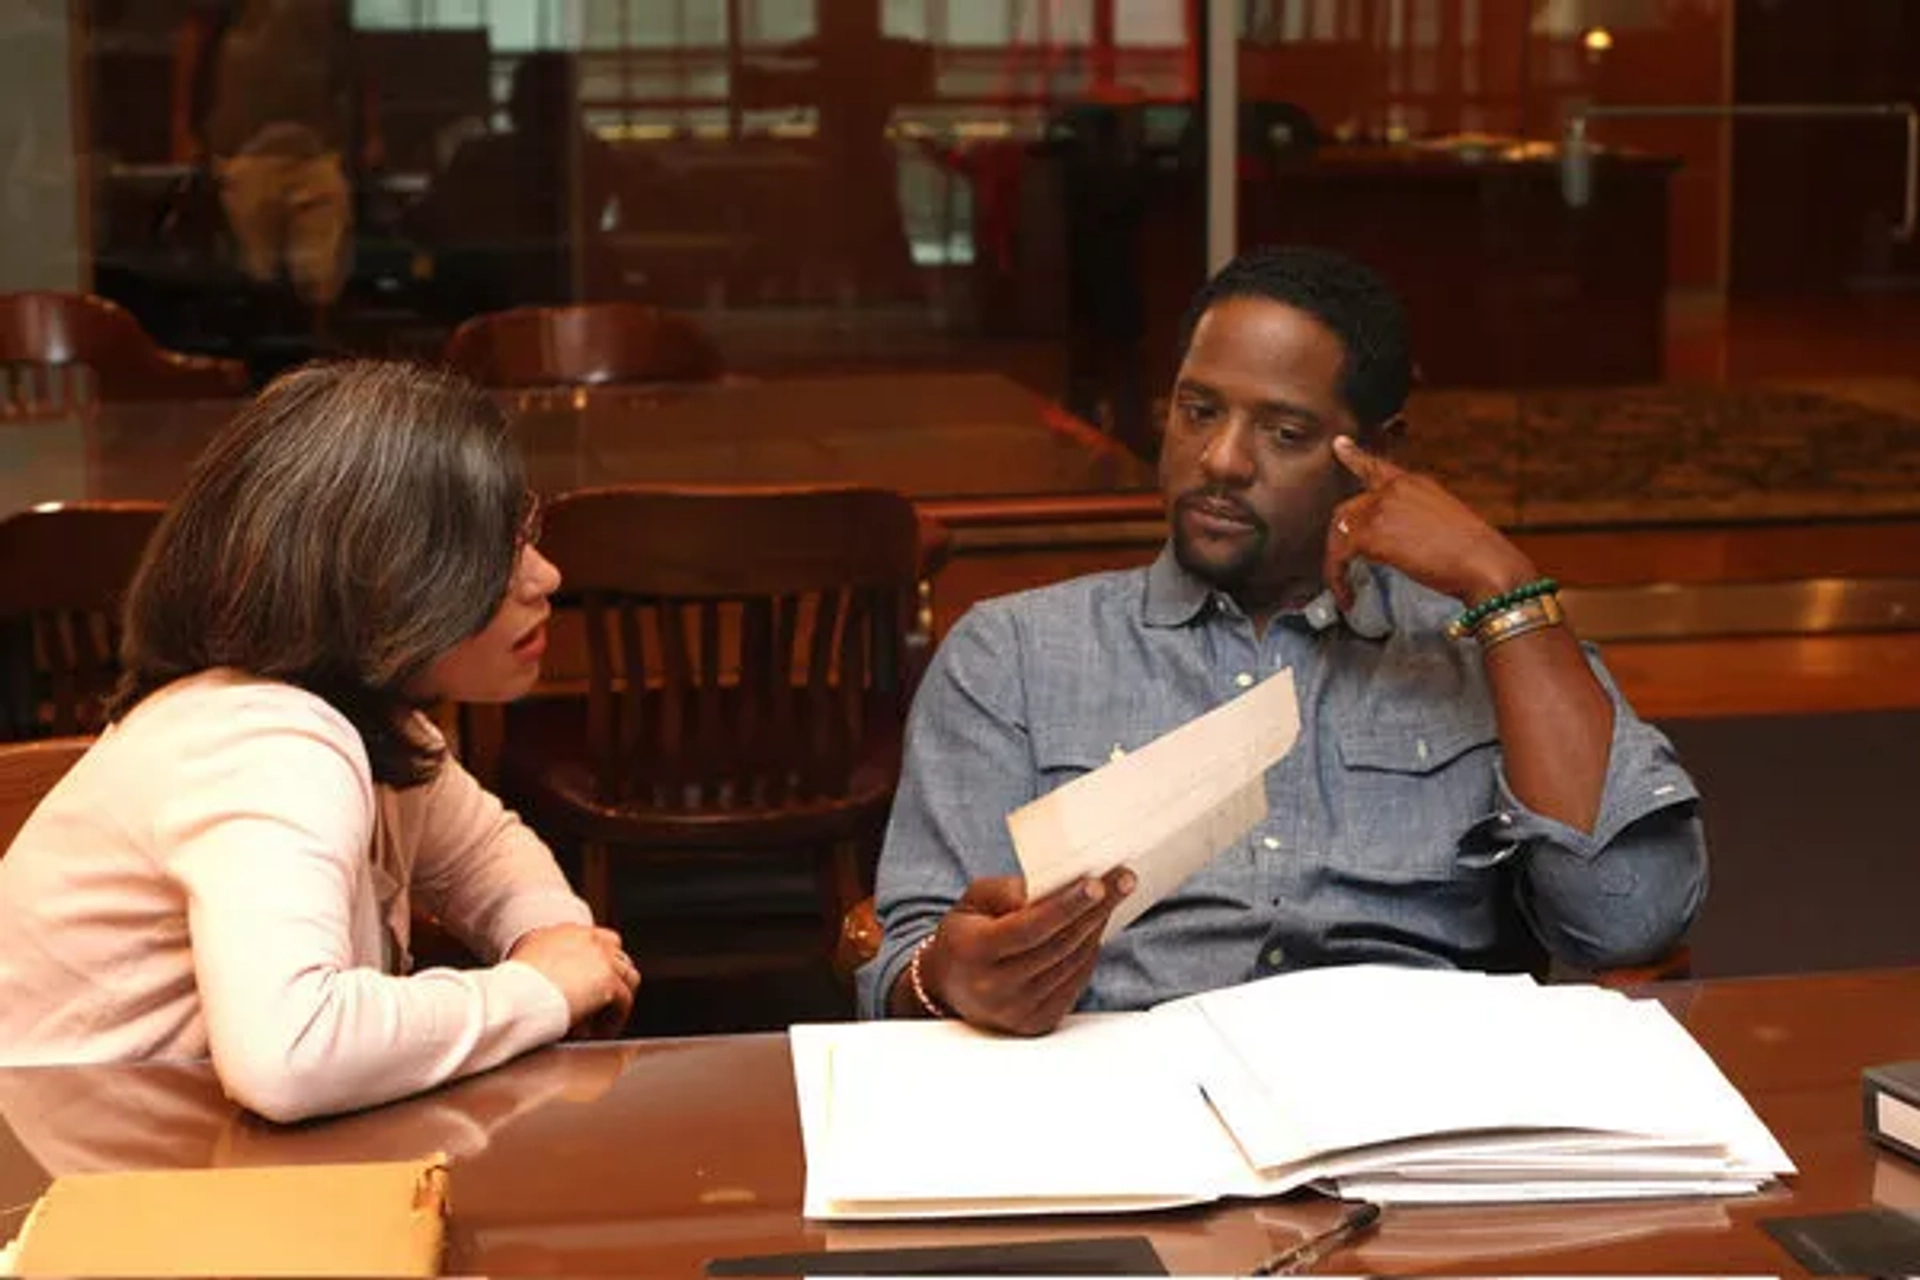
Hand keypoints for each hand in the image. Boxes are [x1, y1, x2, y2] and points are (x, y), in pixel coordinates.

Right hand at [508, 924, 639, 1032]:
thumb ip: (542, 964)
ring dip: (618, 999)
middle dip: (614, 977)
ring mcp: (600, 957)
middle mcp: (586, 938)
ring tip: (605, 1021)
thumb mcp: (523, 962)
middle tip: (604, 1003)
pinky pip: (624, 1000)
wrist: (512, 996)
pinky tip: (603, 1032)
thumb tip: (553, 986)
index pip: (596, 941)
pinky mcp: (608, 979)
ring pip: (627, 976)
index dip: (597, 965)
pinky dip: (615, 1018)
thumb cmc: (510, 989)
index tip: (591, 985)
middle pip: (616, 954)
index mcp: (565, 932)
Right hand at [918, 868, 1134, 1036]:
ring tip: (1112, 899)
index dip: (1066, 906)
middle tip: (1123, 880)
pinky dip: (1088, 954)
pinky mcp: (1036, 1023)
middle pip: (1059, 946)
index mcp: (974, 953)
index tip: (1097, 884)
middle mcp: (994, 988)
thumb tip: (1058, 888)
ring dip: (1096, 929)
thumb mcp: (974, 901)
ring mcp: (1017, 1012)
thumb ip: (1010, 891)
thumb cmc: (965, 934)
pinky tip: (1094, 930)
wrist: (948, 985)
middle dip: (1095, 910)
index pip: (1029, 928)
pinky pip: (1074, 983)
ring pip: (1072, 964)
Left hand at [1325, 436, 1538, 611]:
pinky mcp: (1372, 534)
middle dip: (1340, 540)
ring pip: (1339, 533)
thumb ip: (1414, 521)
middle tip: (1340, 566)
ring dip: (1336, 563)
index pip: (1377, 467)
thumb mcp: (1445, 523)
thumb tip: (1396, 541)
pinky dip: (1336, 578)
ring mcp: (1381, 508)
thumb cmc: (1477, 554)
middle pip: (1348, 509)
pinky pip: (1339, 555)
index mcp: (1415, 483)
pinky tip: (1346, 595)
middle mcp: (1394, 489)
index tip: (1339, 445)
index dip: (1353, 456)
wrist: (1486, 564)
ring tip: (1343, 587)